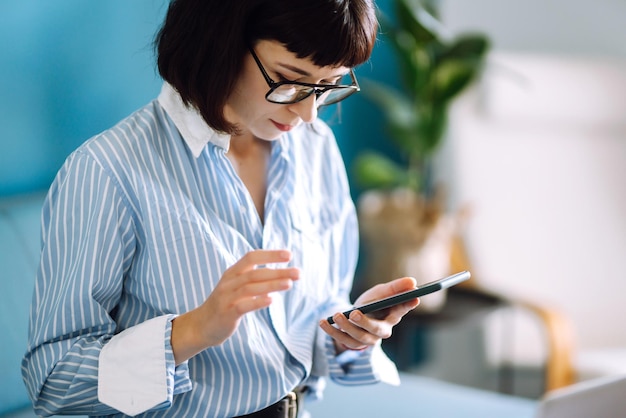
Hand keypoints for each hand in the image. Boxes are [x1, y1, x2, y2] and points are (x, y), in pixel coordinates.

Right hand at [172, 249, 299, 363]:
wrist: (201, 326)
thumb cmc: (225, 305)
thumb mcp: (237, 288)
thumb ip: (256, 280)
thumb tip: (282, 277)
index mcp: (233, 273)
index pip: (252, 256)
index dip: (270, 254)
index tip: (289, 255)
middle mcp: (229, 282)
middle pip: (255, 272)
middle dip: (278, 271)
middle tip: (298, 273)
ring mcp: (226, 298)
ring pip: (251, 287)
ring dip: (272, 285)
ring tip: (290, 284)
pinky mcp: (226, 314)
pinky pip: (242, 306)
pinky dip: (257, 302)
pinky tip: (271, 300)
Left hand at [319, 277, 418, 352]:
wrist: (356, 316)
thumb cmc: (372, 303)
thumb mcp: (381, 292)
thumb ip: (395, 287)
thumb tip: (413, 282)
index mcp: (393, 316)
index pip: (402, 310)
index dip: (407, 305)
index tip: (414, 298)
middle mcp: (382, 331)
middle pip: (376, 330)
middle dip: (365, 323)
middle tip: (354, 314)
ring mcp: (368, 339)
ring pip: (358, 337)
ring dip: (346, 327)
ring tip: (337, 315)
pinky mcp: (354, 344)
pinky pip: (343, 340)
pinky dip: (332, 332)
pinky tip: (323, 322)